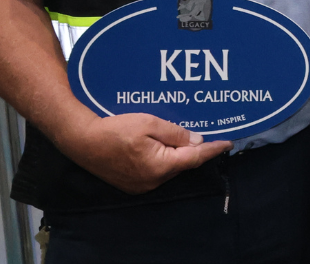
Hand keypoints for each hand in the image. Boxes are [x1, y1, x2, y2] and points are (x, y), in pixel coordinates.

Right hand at [55, 112, 230, 193]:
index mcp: (159, 166)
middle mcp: (152, 181)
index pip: (194, 158)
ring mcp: (140, 185)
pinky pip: (156, 171)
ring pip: (169, 168)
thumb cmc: (114, 129)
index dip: (213, 150)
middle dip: (194, 150)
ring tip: (185, 138)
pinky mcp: (131, 184)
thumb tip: (197, 141)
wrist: (81, 140)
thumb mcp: (150, 123)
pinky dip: (163, 159)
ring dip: (177, 155)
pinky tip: (165, 147)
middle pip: (182, 164)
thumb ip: (176, 133)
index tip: (228, 143)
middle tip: (207, 134)